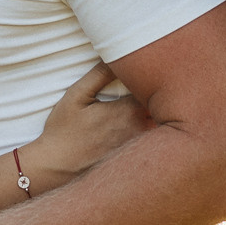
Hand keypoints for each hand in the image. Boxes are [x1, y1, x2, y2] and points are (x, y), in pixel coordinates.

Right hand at [23, 62, 154, 187]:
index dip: (161, 81)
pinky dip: (159, 137)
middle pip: (166, 110)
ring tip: (162, 107)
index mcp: (128, 111)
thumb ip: (99, 75)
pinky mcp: (135, 161)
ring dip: (164, 117)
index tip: (160, 74)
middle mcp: (139, 130)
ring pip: (164, 129)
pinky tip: (154, 132)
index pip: (158, 91)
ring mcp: (139, 148)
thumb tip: (116, 56)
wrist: (55, 168)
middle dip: (167, 99)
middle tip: (170, 88)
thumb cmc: (63, 131)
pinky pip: (156, 147)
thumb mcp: (76, 96)